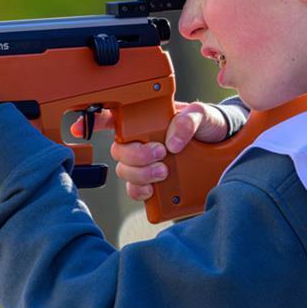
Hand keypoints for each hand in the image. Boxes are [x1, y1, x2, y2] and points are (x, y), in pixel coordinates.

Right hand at [70, 102, 227, 200]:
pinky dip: (141, 192)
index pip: (112, 118)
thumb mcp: (202, 115)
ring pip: (124, 172)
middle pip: (118, 150)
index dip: (92, 121)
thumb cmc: (209, 126)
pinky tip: (154, 189)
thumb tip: (173, 140)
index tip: (80, 127)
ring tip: (163, 171)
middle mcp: (141, 142)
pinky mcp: (155, 184)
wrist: (225, 149)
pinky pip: (136, 191)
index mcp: (146, 120)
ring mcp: (146, 164)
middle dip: (135, 155)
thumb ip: (189, 119)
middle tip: (159, 153)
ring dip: (140, 173)